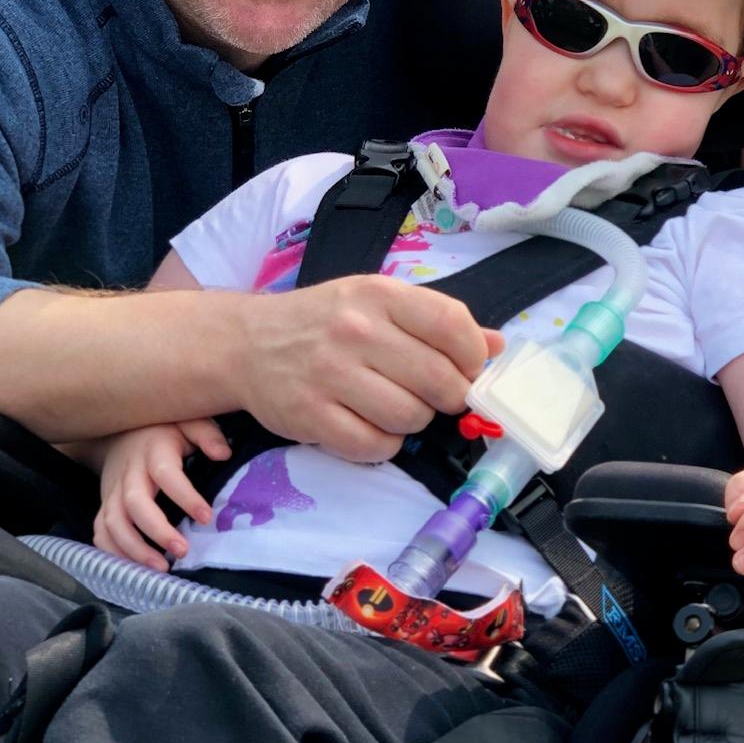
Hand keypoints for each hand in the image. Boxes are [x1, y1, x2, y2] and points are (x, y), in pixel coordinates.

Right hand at [95, 418, 231, 569]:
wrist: (122, 431)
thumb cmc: (165, 430)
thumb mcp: (189, 421)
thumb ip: (207, 435)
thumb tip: (223, 454)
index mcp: (153, 450)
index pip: (166, 474)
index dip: (185, 496)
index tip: (206, 517)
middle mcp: (129, 473)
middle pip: (134, 504)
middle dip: (157, 531)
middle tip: (182, 552)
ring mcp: (112, 490)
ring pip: (113, 523)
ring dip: (134, 549)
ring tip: (161, 568)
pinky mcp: (105, 505)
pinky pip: (101, 532)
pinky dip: (113, 552)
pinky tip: (135, 568)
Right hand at [238, 276, 502, 462]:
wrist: (246, 343)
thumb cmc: (324, 322)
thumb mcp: (379, 303)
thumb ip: (437, 321)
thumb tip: (497, 346)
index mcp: (379, 295)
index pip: (453, 326)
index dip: (473, 357)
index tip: (468, 369)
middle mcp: (356, 331)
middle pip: (440, 380)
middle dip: (449, 397)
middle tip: (434, 395)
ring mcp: (330, 374)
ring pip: (411, 418)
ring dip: (414, 422)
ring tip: (395, 406)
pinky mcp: (310, 416)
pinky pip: (375, 447)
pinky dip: (383, 445)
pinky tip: (371, 426)